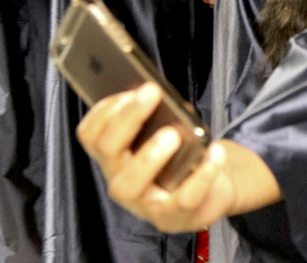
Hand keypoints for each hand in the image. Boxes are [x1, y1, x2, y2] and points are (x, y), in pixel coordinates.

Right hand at [77, 84, 280, 230]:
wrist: (215, 188)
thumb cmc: (184, 154)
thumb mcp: (170, 130)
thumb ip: (161, 114)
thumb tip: (163, 95)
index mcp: (115, 157)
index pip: (91, 135)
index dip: (104, 110)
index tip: (129, 89)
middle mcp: (121, 180)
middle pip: (108, 152)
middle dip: (127, 119)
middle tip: (151, 93)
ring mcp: (144, 204)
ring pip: (129, 185)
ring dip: (149, 156)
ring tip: (173, 134)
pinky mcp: (174, 217)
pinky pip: (184, 199)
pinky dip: (202, 174)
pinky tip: (215, 151)